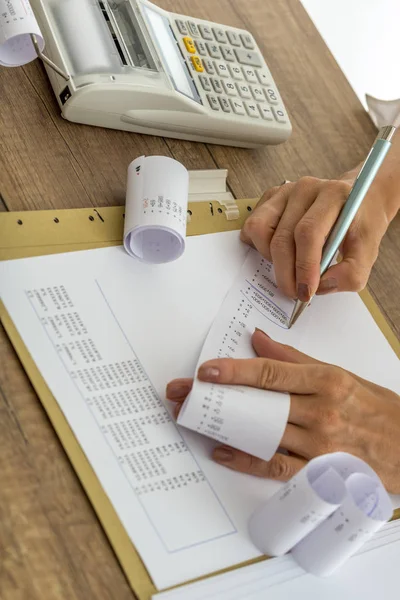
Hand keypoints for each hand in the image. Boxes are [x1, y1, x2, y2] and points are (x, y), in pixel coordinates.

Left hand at [166, 329, 399, 492]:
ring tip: (195, 420)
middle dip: (218, 398)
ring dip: (225, 427)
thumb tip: (257, 340)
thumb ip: (294, 359)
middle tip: (185, 394)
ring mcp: (320, 445)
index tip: (206, 370)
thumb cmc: (375, 407)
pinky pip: (276, 467)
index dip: (236, 371)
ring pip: (264, 434)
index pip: (272, 373)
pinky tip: (224, 451)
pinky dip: (247, 461)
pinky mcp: (319, 472)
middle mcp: (322, 412)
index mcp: (326, 381)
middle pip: (261, 403)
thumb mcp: (338, 373)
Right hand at [240, 176, 394, 301]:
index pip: (309, 232)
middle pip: (283, 237)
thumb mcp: (369, 251)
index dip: (304, 267)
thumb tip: (321, 286)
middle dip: (286, 273)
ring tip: (289, 267)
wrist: (357, 203)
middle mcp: (305, 188)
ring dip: (271, 259)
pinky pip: (252, 226)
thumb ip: (352, 273)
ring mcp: (284, 192)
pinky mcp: (270, 199)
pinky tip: (279, 253)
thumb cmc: (359, 225)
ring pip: (260, 230)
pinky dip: (260, 247)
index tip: (305, 292)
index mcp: (333, 194)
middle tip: (295, 293)